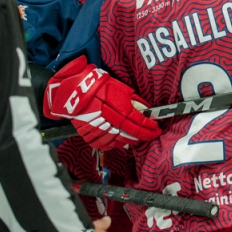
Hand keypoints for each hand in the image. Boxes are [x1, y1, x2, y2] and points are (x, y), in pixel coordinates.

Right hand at [43, 56, 159, 150]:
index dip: (149, 127)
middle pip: (129, 134)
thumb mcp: (122, 89)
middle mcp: (108, 120)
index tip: (156, 129)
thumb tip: (146, 110)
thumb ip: (135, 102)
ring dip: (129, 141)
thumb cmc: (100, 86)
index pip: (138, 122)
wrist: (74, 90)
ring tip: (136, 138)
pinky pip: (104, 144)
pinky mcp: (87, 134)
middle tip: (150, 135)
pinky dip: (114, 144)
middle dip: (142, 136)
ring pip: (118, 141)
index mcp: (117, 107)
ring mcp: (97, 128)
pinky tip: (120, 141)